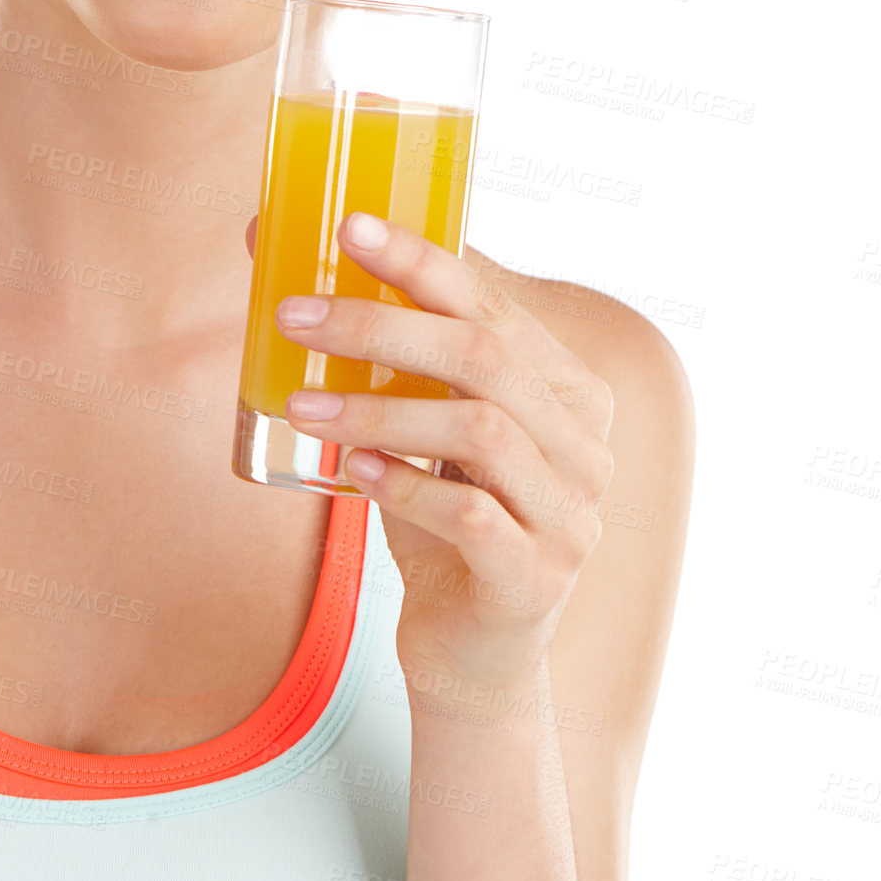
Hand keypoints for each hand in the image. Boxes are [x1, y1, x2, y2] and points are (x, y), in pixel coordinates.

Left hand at [245, 210, 613, 695]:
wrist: (472, 653)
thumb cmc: (446, 517)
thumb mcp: (432, 424)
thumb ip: (401, 348)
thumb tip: (298, 247)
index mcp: (568, 387)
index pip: (493, 304)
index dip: (421, 261)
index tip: (350, 227)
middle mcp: (584, 443)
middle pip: (484, 358)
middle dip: (381, 326)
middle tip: (295, 315)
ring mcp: (570, 514)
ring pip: (477, 431)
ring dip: (378, 407)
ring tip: (301, 402)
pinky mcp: (535, 578)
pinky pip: (471, 517)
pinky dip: (405, 484)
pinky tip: (354, 469)